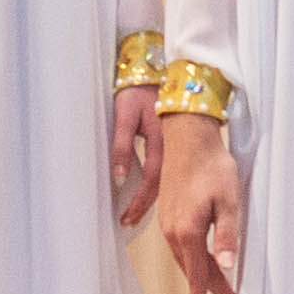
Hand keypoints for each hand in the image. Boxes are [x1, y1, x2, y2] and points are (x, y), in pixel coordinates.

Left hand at [111, 83, 158, 228]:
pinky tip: (149, 191)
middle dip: (144, 206)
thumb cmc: (137, 91)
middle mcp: (170, 148)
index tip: (127, 217)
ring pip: (165, 179)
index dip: (139, 202)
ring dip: (151, 197)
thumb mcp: (125, 115)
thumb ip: (122, 145)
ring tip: (136, 212)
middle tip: (129, 221)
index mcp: (160, 143)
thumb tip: (121, 176)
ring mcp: (173, 146)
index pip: (150, 181)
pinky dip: (157, 184)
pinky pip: (166, 169)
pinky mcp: (171, 144)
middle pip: (161, 186)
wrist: (156, 72)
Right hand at [154, 114, 243, 293]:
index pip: (197, 275)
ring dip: (200, 275)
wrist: (188, 138)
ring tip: (219, 287)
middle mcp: (172, 231)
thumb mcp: (228, 200)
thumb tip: (227, 265)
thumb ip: (226, 235)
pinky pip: (179, 247)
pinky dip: (192, 259)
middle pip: (191, 270)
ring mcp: (167, 223)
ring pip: (184, 260)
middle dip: (208, 289)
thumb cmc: (212, 166)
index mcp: (187, 231)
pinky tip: (202, 259)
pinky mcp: (167, 214)